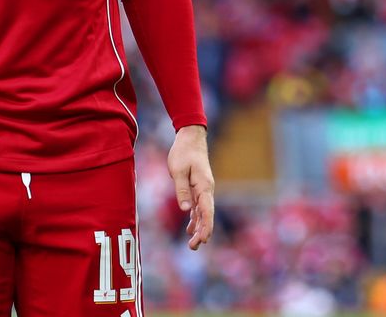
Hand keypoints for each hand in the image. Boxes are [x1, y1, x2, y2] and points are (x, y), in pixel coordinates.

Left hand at [168, 124, 214, 249]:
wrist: (190, 138)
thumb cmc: (183, 152)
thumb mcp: (178, 170)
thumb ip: (182, 190)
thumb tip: (185, 210)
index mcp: (204, 186)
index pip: (207, 211)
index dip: (206, 227)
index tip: (203, 239)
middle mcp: (206, 190)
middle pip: (206, 215)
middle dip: (202, 232)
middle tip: (194, 247)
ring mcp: (203, 189)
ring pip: (202, 213)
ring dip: (198, 228)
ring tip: (193, 244)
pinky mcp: (197, 187)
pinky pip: (198, 206)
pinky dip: (195, 218)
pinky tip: (190, 228)